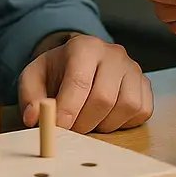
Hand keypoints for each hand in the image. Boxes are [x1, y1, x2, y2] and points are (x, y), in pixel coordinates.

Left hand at [17, 34, 152, 133]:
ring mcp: (133, 68)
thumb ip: (30, 96)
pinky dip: (124, 122)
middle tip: (71, 129)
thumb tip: (35, 118)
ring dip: (104, 124)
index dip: (68, 110)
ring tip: (89, 120)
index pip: (79, 82)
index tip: (58, 129)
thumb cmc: (58, 72)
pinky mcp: (145, 85)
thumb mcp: (34, 77)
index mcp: (84, 47)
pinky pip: (142, 111)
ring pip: (126, 106)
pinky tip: (107, 117)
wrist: (80, 63)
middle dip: (84, 122)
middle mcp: (113, 54)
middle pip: (104, 98)